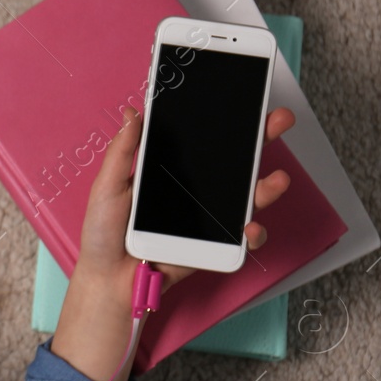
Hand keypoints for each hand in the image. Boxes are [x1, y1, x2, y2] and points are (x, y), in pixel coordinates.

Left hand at [50, 103, 295, 380]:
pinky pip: (240, 238)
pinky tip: (248, 229)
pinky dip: (252, 233)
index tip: (242, 101)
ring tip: (276, 180)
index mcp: (169, 173)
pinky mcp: (212, 245)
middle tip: (278, 120)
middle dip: (260, 140)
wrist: (109, 279)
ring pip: (246, 198)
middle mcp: (193, 191)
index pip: (202, 143)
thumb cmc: (103, 233)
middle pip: (233, 163)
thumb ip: (123, 151)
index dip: (223, 124)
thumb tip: (133, 113)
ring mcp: (206, 218)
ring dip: (267, 187)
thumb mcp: (108, 186)